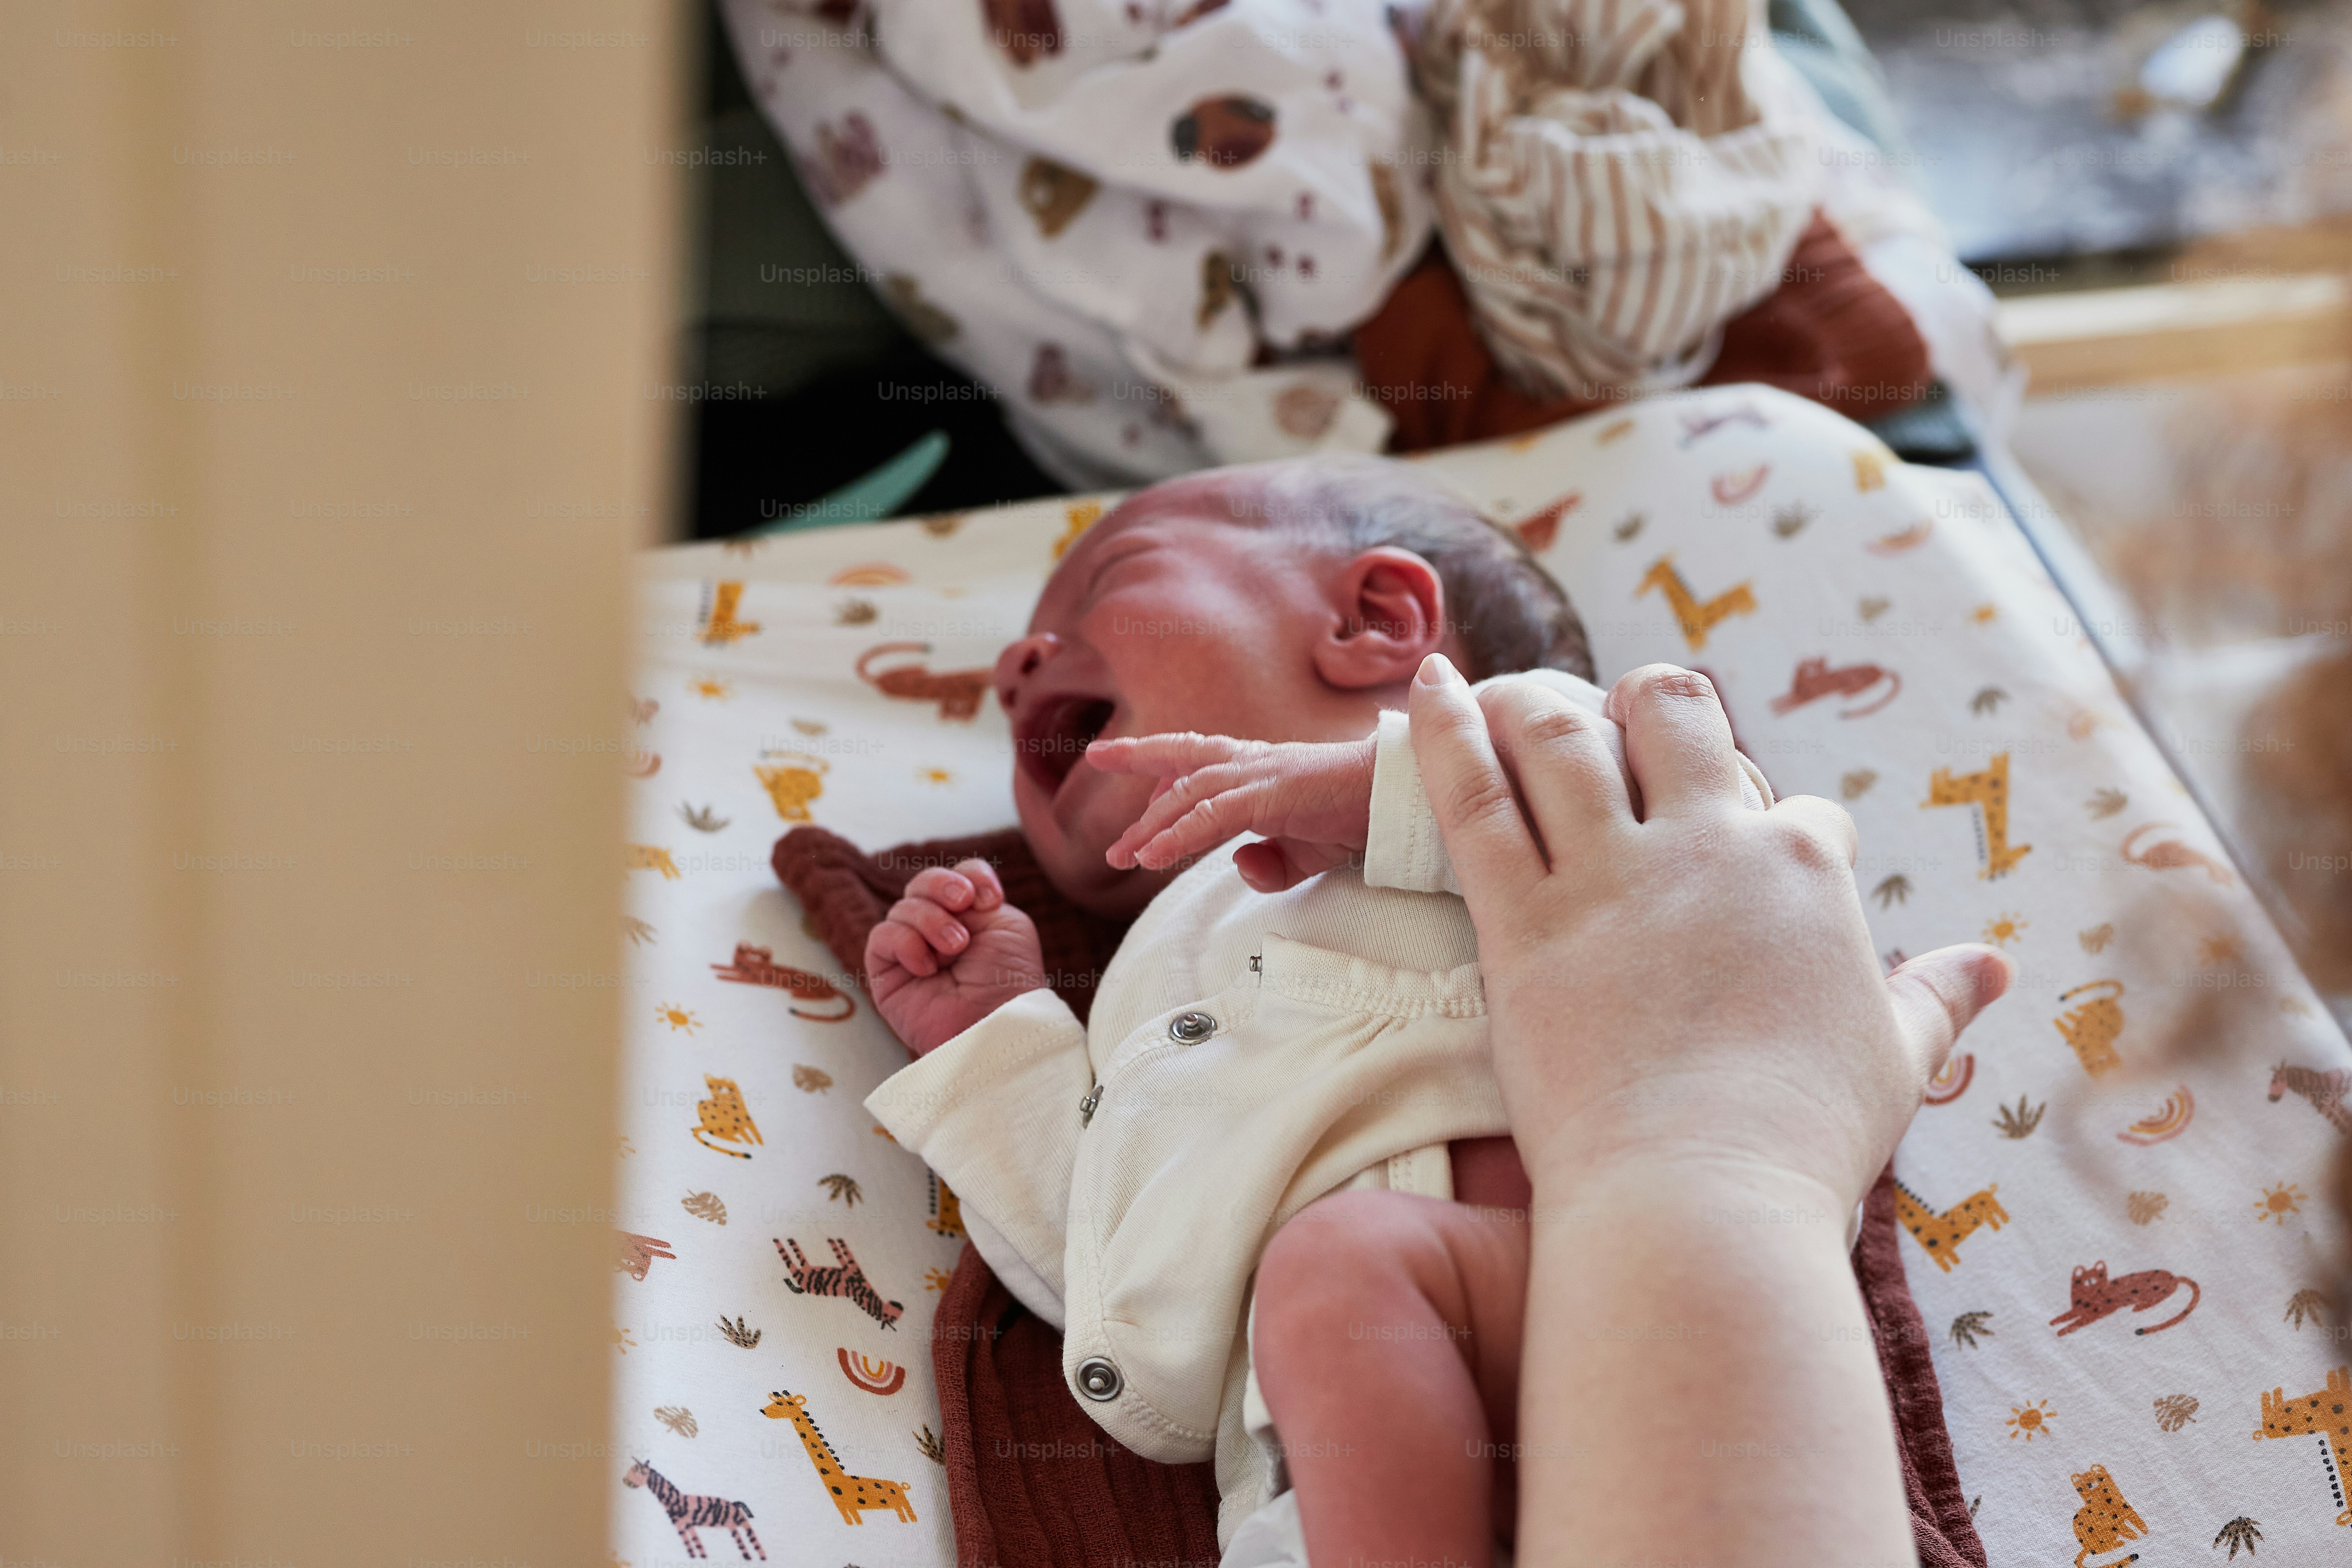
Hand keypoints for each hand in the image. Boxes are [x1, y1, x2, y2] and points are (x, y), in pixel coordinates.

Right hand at [863, 859, 1046, 1055]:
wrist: (994, 1022)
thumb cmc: (1007, 979)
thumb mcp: (1007, 924)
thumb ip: (978, 895)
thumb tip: (949, 893)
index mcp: (970, 918)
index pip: (956, 877)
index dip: (969, 877)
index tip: (991, 898)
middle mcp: (938, 931)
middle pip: (924, 883)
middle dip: (943, 886)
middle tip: (963, 904)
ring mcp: (911, 950)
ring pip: (903, 907)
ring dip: (932, 921)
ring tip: (955, 949)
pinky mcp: (887, 972)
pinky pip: (882, 935)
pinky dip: (907, 943)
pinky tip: (928, 967)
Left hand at [1084, 732, 1376, 893]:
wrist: (1399, 797)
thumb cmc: (1357, 816)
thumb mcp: (1305, 851)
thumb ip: (1271, 862)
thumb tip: (1239, 865)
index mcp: (1259, 769)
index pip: (1198, 756)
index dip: (1157, 761)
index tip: (1120, 766)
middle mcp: (1254, 763)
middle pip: (1183, 765)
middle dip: (1138, 776)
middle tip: (1103, 797)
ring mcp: (1262, 776)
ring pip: (1190, 794)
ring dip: (1152, 825)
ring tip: (1120, 854)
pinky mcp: (1273, 795)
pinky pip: (1214, 816)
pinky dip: (1181, 835)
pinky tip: (1154, 856)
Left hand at [1406, 656, 2010, 1205]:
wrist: (1701, 1199)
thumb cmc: (1804, 1140)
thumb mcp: (1898, 1060)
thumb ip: (1939, 998)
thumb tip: (1997, 964)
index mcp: (1803, 869)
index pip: (1797, 809)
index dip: (1780, 829)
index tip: (1758, 867)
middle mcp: (1708, 847)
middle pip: (1674, 716)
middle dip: (1651, 704)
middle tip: (1622, 727)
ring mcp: (1609, 878)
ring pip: (1564, 738)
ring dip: (1536, 701)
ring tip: (1512, 692)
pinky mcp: (1522, 921)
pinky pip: (1473, 800)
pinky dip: (1446, 733)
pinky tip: (1430, 685)